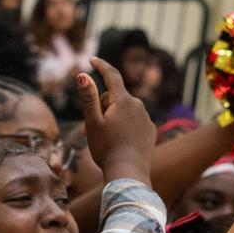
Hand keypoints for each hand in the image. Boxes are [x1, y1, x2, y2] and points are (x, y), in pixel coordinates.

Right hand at [75, 58, 154, 184]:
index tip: (92, 59)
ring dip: (111, 119)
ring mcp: (146, 118)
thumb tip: (82, 75)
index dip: (101, 66)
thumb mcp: (92, 123)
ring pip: (123, 111)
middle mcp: (138, 105)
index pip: (112, 75)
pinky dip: (124, 127)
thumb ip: (88, 98)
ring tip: (102, 139)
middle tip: (88, 130)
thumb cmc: (106, 148)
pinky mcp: (150, 131)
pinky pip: (134, 122)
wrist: (128, 173)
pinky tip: (118, 142)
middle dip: (101, 108)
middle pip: (114, 98)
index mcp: (123, 100)